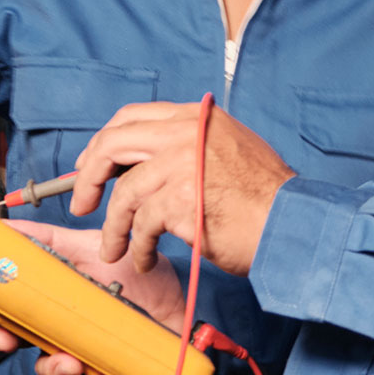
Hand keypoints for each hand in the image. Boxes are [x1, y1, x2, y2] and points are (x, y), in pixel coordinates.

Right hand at [0, 221, 190, 374]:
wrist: (184, 293)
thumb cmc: (138, 275)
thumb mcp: (90, 249)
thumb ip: (48, 241)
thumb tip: (8, 228)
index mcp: (61, 319)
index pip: (24, 333)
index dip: (8, 337)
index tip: (5, 336)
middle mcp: (77, 346)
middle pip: (48, 368)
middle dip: (52, 371)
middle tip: (65, 363)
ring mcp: (102, 367)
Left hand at [68, 102, 294, 277]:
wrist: (291, 223)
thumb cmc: (263, 196)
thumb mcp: (226, 149)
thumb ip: (186, 146)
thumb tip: (138, 164)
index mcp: (195, 117)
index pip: (131, 117)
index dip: (102, 142)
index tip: (89, 166)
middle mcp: (184, 133)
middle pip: (112, 145)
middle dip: (89, 178)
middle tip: (82, 204)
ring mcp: (180, 165)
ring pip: (123, 194)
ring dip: (113, 227)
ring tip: (114, 249)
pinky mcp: (179, 200)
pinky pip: (140, 226)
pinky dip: (136, 247)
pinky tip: (143, 258)